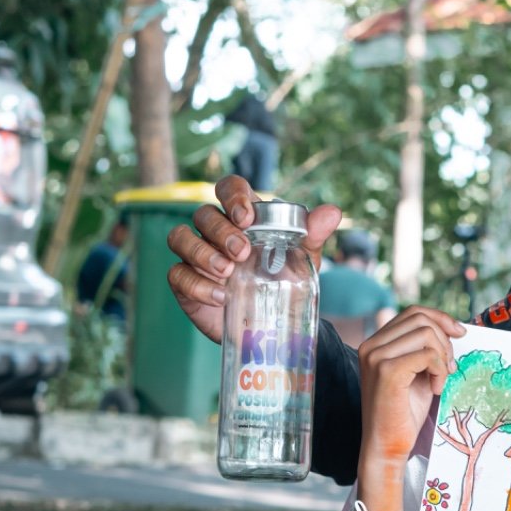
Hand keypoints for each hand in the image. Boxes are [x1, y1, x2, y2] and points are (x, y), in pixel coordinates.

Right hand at [166, 175, 341, 341]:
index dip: (232, 196)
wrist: (274, 323)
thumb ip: (313, 234)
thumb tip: (333, 212)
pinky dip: (197, 284)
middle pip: (203, 214)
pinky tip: (220, 296)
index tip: (246, 217)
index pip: (228, 187)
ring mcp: (196, 255)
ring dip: (202, 253)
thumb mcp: (303, 258)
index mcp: (242, 216)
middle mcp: (214, 231)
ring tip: (228, 272)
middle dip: (220, 231)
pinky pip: (177, 275)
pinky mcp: (185, 282)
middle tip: (242, 253)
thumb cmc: (283, 280)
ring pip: (180, 238)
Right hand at [357, 306, 465, 475]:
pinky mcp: (387, 371)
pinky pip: (428, 355)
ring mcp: (376, 357)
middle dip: (444, 340)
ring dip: (442, 357)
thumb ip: (425, 348)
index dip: (440, 318)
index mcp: (376, 343)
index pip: (413, 313)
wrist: (387, 445)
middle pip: (421, 319)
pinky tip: (434, 389)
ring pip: (426, 334)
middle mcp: (371, 346)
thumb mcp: (417, 372)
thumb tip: (454, 327)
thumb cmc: (404, 412)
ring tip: (440, 380)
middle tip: (448, 367)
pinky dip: (439, 370)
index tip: (460, 333)